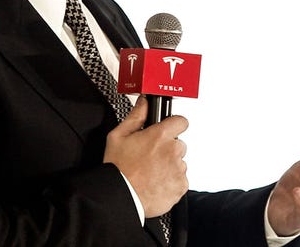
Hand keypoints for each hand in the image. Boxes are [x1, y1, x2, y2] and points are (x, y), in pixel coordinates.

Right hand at [103, 97, 188, 217]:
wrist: (119, 197)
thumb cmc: (118, 169)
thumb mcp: (118, 136)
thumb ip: (136, 116)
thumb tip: (144, 102)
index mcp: (160, 136)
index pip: (181, 121)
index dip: (173, 125)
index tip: (167, 132)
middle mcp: (172, 151)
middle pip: (179, 144)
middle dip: (168, 149)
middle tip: (150, 158)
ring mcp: (178, 169)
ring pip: (179, 163)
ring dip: (169, 166)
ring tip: (150, 173)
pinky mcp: (180, 186)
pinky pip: (180, 180)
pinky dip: (171, 182)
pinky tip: (155, 183)